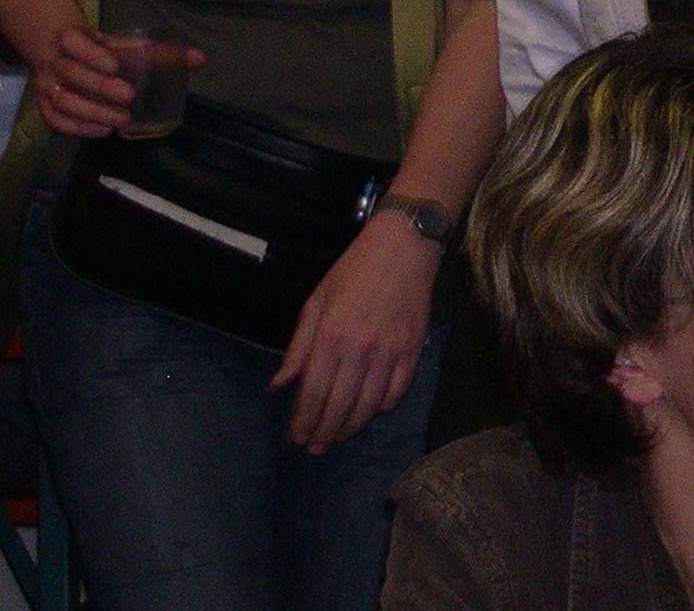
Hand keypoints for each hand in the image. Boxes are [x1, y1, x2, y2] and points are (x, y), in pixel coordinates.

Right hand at [32, 26, 206, 138]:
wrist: (62, 55)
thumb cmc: (101, 51)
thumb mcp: (124, 45)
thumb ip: (160, 52)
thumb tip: (199, 59)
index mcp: (71, 39)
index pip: (72, 41)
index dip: (91, 53)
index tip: (115, 65)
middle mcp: (53, 62)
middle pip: (70, 73)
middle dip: (99, 86)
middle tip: (129, 97)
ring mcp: (46, 85)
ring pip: (61, 100)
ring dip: (92, 112)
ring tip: (121, 120)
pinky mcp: (45, 106)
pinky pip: (54, 120)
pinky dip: (77, 128)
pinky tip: (103, 130)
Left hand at [271, 214, 439, 452]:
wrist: (404, 245)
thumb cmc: (354, 270)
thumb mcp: (317, 301)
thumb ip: (298, 347)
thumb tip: (279, 386)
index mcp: (331, 335)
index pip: (313, 392)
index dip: (303, 420)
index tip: (296, 437)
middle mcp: (360, 348)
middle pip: (339, 405)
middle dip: (324, 432)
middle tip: (315, 447)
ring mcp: (391, 350)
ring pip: (368, 405)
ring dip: (351, 426)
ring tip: (339, 436)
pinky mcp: (414, 348)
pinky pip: (398, 391)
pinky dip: (383, 407)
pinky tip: (371, 411)